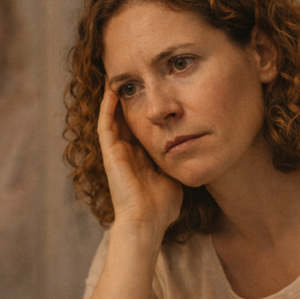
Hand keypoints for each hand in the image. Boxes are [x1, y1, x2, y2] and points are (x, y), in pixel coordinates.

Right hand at [98, 86, 182, 236]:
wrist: (147, 221)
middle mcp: (127, 152)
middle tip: (134, 77)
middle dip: (129, 99)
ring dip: (114, 99)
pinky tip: (112, 91)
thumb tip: (194, 151)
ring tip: (118, 77)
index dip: (145, 110)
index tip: (153, 92)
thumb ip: (179, 162)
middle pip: (125, 119)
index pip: (141, 128)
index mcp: (141, 157)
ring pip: (112, 118)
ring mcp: (117, 152)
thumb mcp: (174, 176)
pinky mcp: (110, 153)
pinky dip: (107, 108)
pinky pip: (105, 125)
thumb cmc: (162, 207)